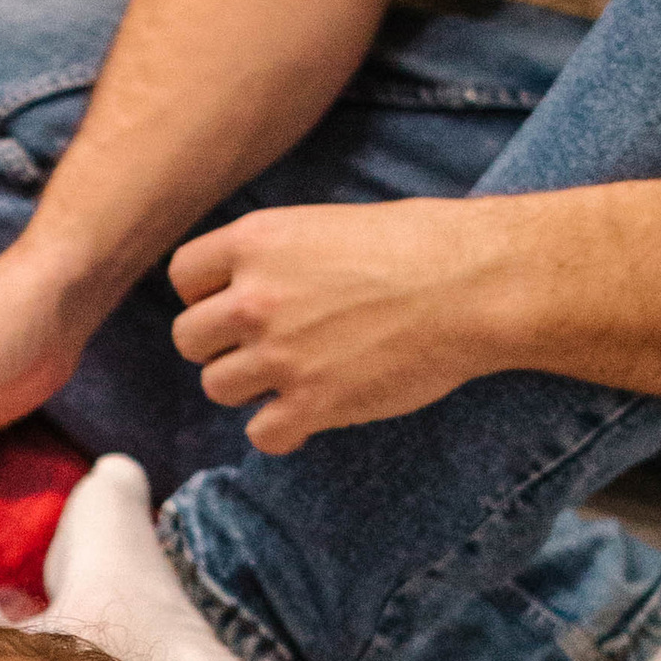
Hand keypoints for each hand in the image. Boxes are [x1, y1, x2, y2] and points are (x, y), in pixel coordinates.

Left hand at [167, 199, 502, 450]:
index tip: (238, 301)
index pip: (184, 276)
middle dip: (221, 345)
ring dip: (249, 387)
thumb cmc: (418, 245)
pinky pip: (261, 435)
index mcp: (257, 241)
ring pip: (217, 387)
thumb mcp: (328, 224)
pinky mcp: (313, 404)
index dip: (207, 294)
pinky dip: (282, 430)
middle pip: (189, 339)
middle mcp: (255, 298)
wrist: (476, 284)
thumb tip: (244, 285)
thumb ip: (276, 257)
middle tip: (267, 345)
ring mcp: (281, 355)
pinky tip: (311, 412)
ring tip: (294, 375)